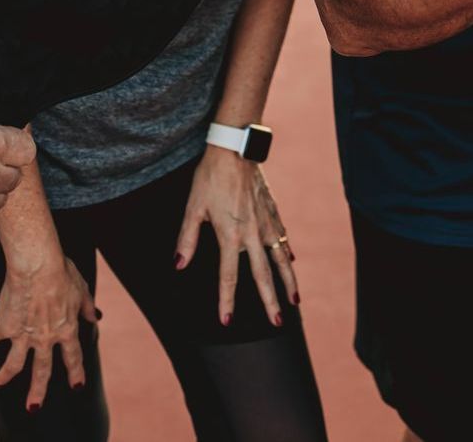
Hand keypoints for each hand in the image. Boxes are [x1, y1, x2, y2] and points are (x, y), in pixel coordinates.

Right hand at [0, 247, 97, 411]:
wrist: (38, 266)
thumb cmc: (62, 273)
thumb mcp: (82, 290)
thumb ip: (88, 307)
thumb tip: (97, 317)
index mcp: (66, 329)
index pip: (73, 357)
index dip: (75, 373)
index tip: (76, 387)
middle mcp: (45, 337)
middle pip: (42, 370)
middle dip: (37, 391)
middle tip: (33, 407)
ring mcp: (24, 334)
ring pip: (14, 363)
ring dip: (5, 375)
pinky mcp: (6, 325)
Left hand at [175, 147, 299, 327]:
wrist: (235, 150)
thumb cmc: (210, 178)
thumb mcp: (193, 208)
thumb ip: (187, 239)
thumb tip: (178, 265)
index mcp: (230, 235)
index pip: (228, 276)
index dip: (226, 300)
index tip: (227, 321)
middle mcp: (252, 234)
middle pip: (263, 275)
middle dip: (270, 302)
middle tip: (277, 323)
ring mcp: (266, 223)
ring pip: (280, 259)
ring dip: (288, 282)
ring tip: (294, 302)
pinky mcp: (272, 212)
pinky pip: (282, 238)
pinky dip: (286, 253)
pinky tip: (290, 262)